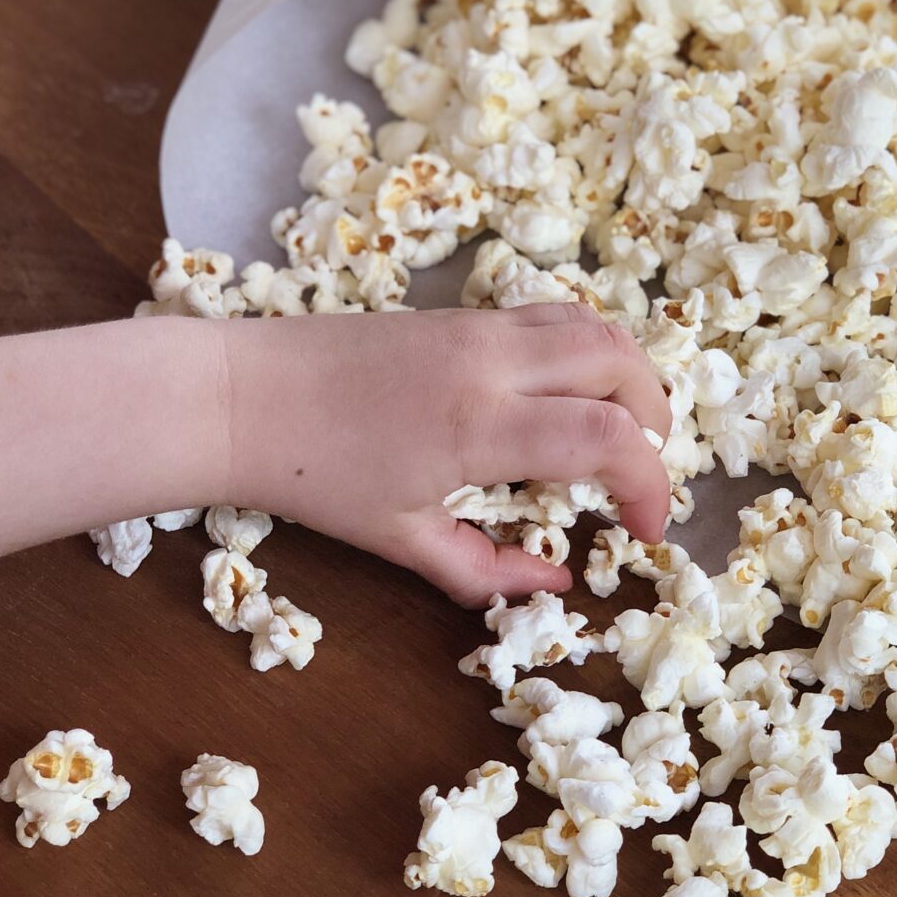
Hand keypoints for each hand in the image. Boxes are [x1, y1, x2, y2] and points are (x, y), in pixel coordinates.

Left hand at [227, 306, 672, 605]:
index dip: (649, 484)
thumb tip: (554, 583)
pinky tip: (571, 392)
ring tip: (623, 428)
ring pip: (594, 327)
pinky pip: (553, 317)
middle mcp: (494, 363)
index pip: (608, 439)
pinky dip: (588, 350)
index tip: (645, 528)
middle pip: (621, 365)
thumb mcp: (399, 539)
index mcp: (481, 426)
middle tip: (642, 472)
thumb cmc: (314, 475)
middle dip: (656, 420)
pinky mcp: (461, 314)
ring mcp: (479, 328)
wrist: (241, 395)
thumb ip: (483, 568)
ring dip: (629, 375)